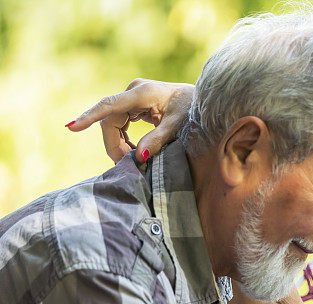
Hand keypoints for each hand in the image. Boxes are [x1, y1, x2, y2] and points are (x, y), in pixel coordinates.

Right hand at [66, 78, 193, 163]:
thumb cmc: (192, 110)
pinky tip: (132, 151)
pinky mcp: (134, 103)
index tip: (71, 127)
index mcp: (142, 93)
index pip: (109, 105)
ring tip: (130, 160)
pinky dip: (123, 139)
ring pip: (112, 123)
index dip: (89, 117)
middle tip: (125, 165)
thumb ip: (158, 140)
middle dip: (114, 144)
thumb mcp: (178, 126)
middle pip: (109, 120)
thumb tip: (138, 157)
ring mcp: (132, 96)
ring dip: (117, 143)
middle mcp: (133, 91)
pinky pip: (120, 122)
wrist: (201, 99)